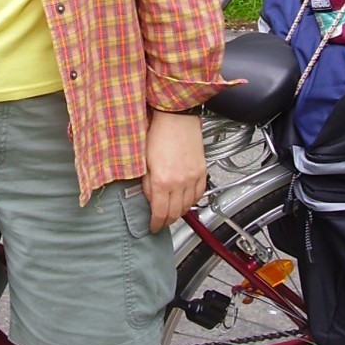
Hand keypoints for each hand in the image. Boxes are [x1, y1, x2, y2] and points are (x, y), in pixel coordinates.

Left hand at [142, 110, 207, 232]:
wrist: (176, 117)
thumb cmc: (158, 133)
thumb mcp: (143, 160)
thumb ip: (145, 183)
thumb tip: (148, 197)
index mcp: (161, 180)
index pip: (159, 213)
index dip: (155, 224)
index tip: (153, 227)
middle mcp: (179, 182)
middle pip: (175, 213)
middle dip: (167, 221)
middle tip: (161, 222)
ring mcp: (192, 177)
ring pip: (188, 205)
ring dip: (180, 212)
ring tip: (173, 213)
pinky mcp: (201, 171)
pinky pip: (199, 193)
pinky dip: (192, 200)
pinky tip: (186, 200)